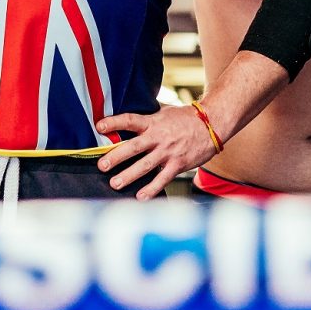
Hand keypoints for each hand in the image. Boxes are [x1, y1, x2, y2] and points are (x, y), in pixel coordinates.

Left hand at [96, 104, 217, 199]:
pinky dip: (151, 188)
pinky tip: (140, 196)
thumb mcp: (164, 113)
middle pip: (133, 146)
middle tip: (102, 165)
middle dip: (116, 156)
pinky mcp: (178, 164)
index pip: (130, 120)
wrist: (211, 124)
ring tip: (115, 184)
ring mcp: (168, 152)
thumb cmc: (186, 119)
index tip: (99, 126)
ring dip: (129, 175)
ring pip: (145, 165)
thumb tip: (129, 122)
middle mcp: (158, 137)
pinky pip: (162, 179)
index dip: (114, 122)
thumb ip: (148, 119)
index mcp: (153, 122)